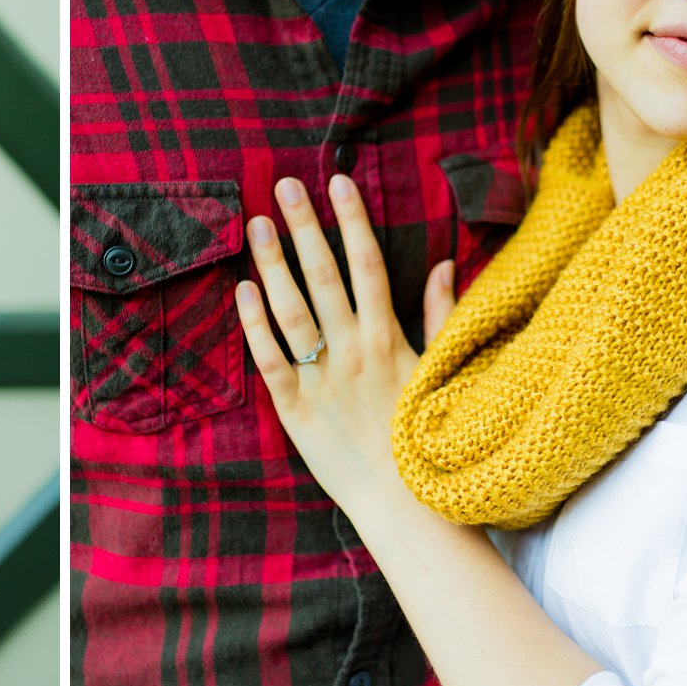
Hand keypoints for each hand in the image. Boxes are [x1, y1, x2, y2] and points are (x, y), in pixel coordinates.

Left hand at [234, 174, 453, 513]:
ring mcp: (321, 378)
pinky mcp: (294, 408)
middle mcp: (353, 350)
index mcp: (388, 337)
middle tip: (284, 185)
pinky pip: (270, 358)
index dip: (351, 219)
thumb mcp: (439, 368)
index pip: (368, 263)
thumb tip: (444, 262)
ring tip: (257, 224)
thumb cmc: (423, 436)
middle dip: (304, 226)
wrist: (404, 504)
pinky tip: (242, 289)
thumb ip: (440, 313)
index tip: (337, 181)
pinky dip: (254, 324)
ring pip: (291, 309)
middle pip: (324, 275)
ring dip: (273, 263)